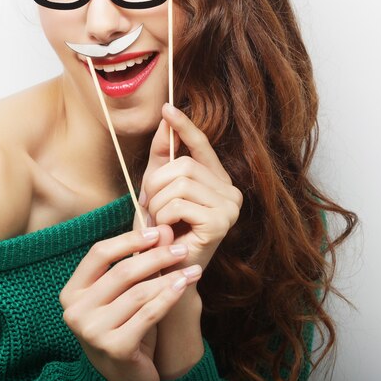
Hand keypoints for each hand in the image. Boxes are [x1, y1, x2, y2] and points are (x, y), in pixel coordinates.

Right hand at [59, 226, 202, 380]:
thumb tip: (161, 228)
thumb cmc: (124, 327)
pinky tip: (185, 285)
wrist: (126, 378)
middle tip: (180, 249)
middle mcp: (76, 311)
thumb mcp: (124, 294)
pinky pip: (148, 313)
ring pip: (138, 292)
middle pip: (121, 272)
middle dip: (156, 256)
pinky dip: (169, 296)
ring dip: (169, 276)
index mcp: (72, 292)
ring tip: (191, 267)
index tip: (156, 232)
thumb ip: (136, 262)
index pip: (99, 253)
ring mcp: (93, 331)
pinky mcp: (115, 348)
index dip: (129, 239)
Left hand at [139, 103, 243, 274]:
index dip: (184, 126)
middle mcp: (230, 191)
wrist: (164, 272)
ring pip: (179, 183)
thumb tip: (166, 116)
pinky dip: (163, 216)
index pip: (201, 145)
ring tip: (158, 221)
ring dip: (157, 202)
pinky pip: (179, 203)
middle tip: (150, 206)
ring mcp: (229, 207)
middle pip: (183, 165)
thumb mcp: (158, 187)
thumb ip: (163, 154)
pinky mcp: (221, 223)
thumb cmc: (162, 231)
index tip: (167, 108)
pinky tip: (167, 231)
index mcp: (217, 180)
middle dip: (155, 184)